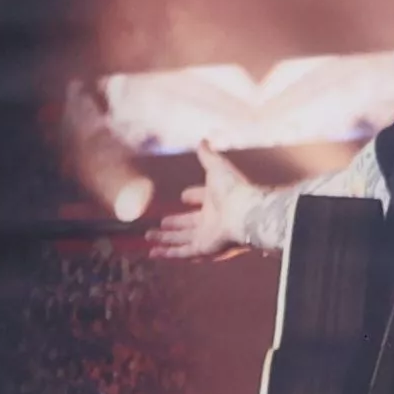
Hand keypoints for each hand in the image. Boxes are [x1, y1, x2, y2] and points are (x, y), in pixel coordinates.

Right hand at [143, 154, 275, 261]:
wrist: (245, 213)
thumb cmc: (233, 189)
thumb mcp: (217, 167)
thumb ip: (207, 155)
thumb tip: (202, 140)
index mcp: (216, 201)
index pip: (202, 199)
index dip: (193, 196)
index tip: (184, 196)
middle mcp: (211, 220)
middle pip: (189, 223)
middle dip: (174, 224)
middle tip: (161, 223)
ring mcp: (208, 236)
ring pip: (182, 240)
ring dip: (165, 240)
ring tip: (148, 238)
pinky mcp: (204, 249)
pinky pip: (183, 253)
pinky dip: (169, 254)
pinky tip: (154, 253)